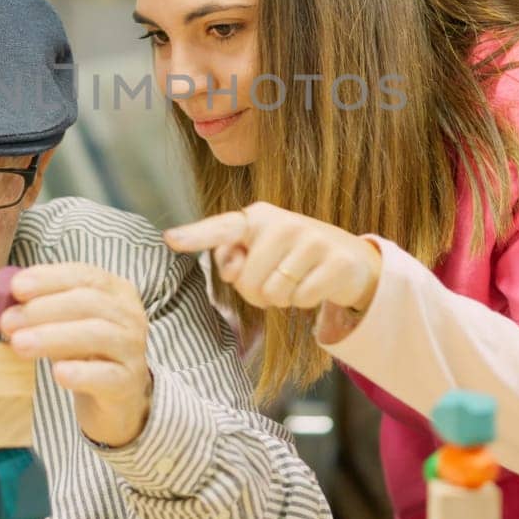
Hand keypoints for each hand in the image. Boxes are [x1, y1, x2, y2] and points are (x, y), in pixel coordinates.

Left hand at [0, 263, 151, 447]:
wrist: (116, 397)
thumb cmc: (86, 352)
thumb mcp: (65, 323)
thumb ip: (41, 309)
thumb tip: (6, 303)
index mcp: (116, 291)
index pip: (83, 276)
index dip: (49, 279)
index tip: (16, 287)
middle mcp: (130, 315)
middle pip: (88, 302)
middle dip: (42, 309)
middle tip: (8, 322)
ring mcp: (132, 349)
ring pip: (96, 334)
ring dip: (52, 337)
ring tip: (19, 345)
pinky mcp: (128, 383)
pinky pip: (106, 375)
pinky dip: (81, 373)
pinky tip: (58, 373)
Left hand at [165, 202, 381, 312]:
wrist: (350, 259)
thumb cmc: (291, 257)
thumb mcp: (260, 251)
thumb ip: (233, 258)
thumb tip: (231, 269)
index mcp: (257, 217)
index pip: (222, 228)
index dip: (194, 235)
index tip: (169, 239)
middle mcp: (283, 222)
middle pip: (246, 282)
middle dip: (258, 293)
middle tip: (277, 279)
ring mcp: (312, 239)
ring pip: (274, 293)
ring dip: (283, 298)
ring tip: (296, 280)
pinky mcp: (335, 261)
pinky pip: (302, 299)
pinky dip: (306, 301)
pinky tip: (316, 285)